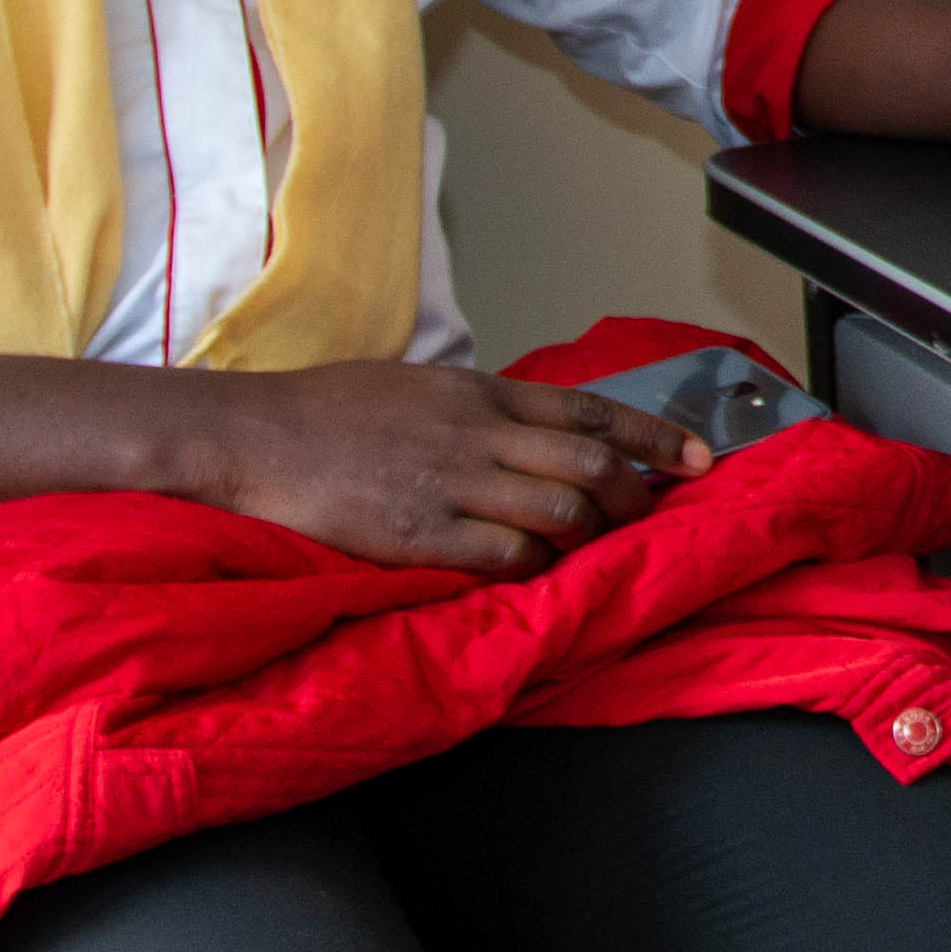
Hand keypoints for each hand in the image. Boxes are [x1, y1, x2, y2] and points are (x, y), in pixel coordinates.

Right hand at [183, 361, 711, 575]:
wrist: (250, 437)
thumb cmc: (324, 410)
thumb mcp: (416, 384)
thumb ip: (477, 406)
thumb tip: (529, 428)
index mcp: (478, 392)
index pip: (590, 409)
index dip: (654, 434)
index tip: (700, 457)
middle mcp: (476, 433)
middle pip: (590, 462)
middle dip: (634, 494)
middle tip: (647, 514)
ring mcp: (450, 484)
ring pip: (560, 509)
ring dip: (589, 534)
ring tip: (590, 547)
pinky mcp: (419, 534)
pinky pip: (505, 553)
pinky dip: (532, 563)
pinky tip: (529, 567)